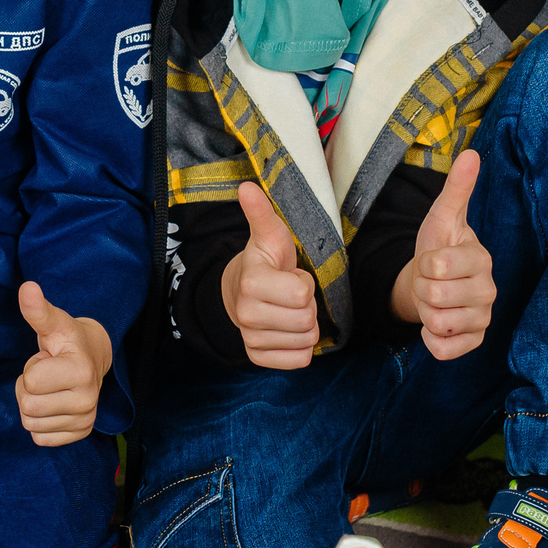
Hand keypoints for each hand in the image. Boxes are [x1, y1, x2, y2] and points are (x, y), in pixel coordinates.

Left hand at [14, 281, 109, 446]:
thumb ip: (38, 310)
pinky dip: (39, 422)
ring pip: (30, 424)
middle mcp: (88, 401)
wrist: (92, 359)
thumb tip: (27, 287)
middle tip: (47, 374)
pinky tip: (53, 403)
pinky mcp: (79, 435)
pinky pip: (39, 438)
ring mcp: (86, 421)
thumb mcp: (54, 322)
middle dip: (28, 387)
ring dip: (32, 405)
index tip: (49, 359)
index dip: (32, 368)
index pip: (31, 382)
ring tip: (51, 387)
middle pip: (28, 406)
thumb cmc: (68, 339)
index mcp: (82, 372)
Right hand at [222, 182, 317, 368]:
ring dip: (305, 326)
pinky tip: (288, 330)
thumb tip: (247, 187)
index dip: (304, 284)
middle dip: (307, 306)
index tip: (291, 275)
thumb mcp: (269, 235)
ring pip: (305, 341)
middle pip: (307, 320)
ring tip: (289, 309)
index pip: (302, 295)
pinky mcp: (257, 356)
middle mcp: (246, 314)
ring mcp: (250, 338)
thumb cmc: (265, 261)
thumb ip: (262, 213)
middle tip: (291, 294)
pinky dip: (301, 347)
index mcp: (251, 282)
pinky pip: (299, 360)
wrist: (240, 292)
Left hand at [398, 149, 493, 360]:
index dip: (424, 263)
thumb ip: (457, 189)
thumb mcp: (442, 217)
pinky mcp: (474, 343)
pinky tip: (436, 324)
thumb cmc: (438, 247)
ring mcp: (483, 319)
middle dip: (422, 288)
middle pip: (434, 296)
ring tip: (435, 300)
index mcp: (482, 259)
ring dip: (425, 312)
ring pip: (437, 323)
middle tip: (431, 282)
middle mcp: (489, 292)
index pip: (437, 265)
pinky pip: (443, 350)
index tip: (433, 259)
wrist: (432, 282)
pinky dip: (430, 340)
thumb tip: (471, 154)